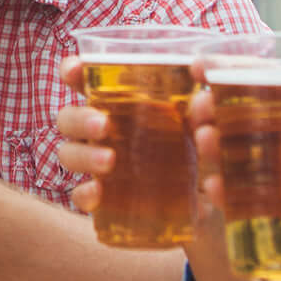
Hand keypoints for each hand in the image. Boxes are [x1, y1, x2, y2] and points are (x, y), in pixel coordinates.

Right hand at [55, 56, 258, 280]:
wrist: (213, 210)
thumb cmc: (204, 153)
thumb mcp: (207, 127)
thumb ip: (203, 108)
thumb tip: (201, 84)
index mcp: (123, 103)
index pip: (87, 81)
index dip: (73, 72)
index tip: (73, 71)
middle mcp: (103, 132)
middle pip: (68, 117)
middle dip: (79, 118)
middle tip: (104, 125)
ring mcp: (100, 166)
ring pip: (68, 154)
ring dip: (82, 155)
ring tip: (109, 161)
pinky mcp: (106, 201)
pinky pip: (80, 197)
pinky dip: (84, 195)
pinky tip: (98, 194)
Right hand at [187, 34, 280, 257]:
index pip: (266, 79)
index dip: (230, 71)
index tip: (199, 65)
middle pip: (243, 117)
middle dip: (213, 112)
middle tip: (198, 113)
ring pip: (243, 156)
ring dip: (215, 150)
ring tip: (205, 145)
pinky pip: (257, 198)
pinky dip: (231, 194)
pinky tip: (214, 191)